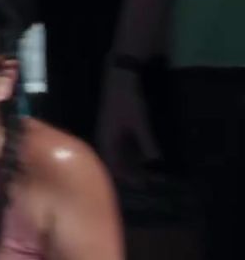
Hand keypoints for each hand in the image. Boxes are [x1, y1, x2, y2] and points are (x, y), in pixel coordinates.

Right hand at [97, 67, 159, 185]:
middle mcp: (107, 140)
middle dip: (136, 173)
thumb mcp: (139, 122)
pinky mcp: (119, 129)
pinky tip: (150, 157)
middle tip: (157, 180)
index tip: (147, 186)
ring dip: (137, 165)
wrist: (121, 77)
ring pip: (123, 156)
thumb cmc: (127, 100)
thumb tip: (156, 163)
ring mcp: (112, 135)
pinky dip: (137, 155)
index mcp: (107, 141)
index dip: (129, 179)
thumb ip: (147, 143)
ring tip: (157, 171)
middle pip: (119, 164)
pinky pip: (126, 148)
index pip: (115, 168)